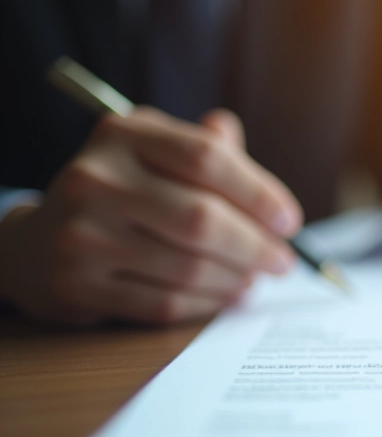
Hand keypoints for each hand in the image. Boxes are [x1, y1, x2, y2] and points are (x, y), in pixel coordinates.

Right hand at [0, 108, 301, 325]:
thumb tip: (233, 132)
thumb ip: (198, 145)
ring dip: (235, 279)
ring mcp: (80, 235)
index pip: (207, 157)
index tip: (290, 220)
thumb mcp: (151, 153)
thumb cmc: (119, 194)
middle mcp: (95, 179)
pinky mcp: (76, 285)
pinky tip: (225, 297)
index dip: (260, 192)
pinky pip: (162, 303)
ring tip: (255, 279)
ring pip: (186, 267)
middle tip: (282, 261)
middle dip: (256, 245)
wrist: (37, 244)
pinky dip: (205, 304)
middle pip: (202, 218)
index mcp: (122, 136)